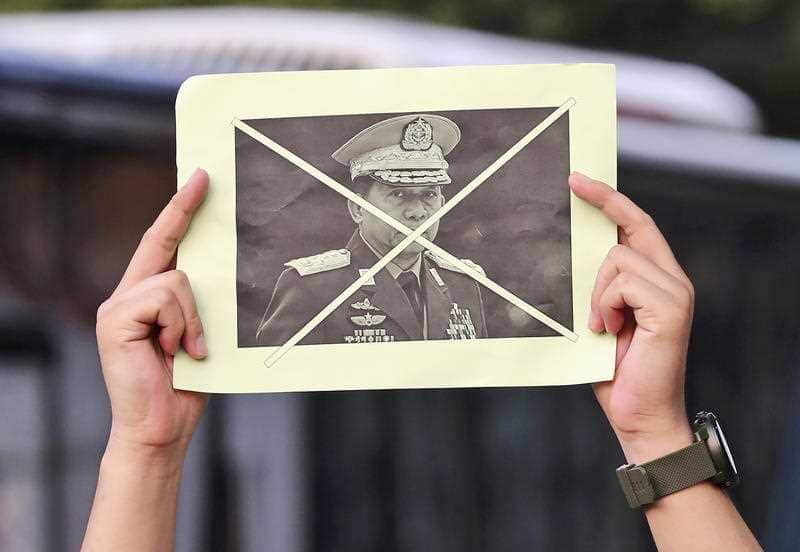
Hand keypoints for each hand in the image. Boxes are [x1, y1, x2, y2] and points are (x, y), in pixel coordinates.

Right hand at [95, 169, 209, 461]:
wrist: (161, 426)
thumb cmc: (185, 383)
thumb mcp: (201, 333)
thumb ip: (201, 303)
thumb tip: (221, 270)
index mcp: (148, 297)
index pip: (163, 242)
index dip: (180, 210)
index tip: (200, 179)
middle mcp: (128, 294)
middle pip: (162, 242)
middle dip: (184, 209)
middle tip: (207, 175)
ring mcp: (118, 305)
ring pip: (177, 279)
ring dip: (195, 317)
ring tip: (190, 348)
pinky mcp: (116, 318)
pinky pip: (167, 298)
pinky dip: (183, 325)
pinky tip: (175, 351)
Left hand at [569, 173, 695, 461]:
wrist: (638, 414)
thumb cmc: (615, 371)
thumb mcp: (599, 318)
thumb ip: (597, 288)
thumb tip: (571, 256)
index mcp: (657, 281)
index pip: (638, 225)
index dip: (611, 199)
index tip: (580, 180)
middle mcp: (673, 280)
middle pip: (632, 228)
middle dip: (602, 203)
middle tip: (573, 184)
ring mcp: (676, 292)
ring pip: (619, 258)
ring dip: (596, 292)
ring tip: (599, 326)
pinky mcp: (671, 308)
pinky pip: (622, 282)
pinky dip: (604, 305)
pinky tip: (608, 331)